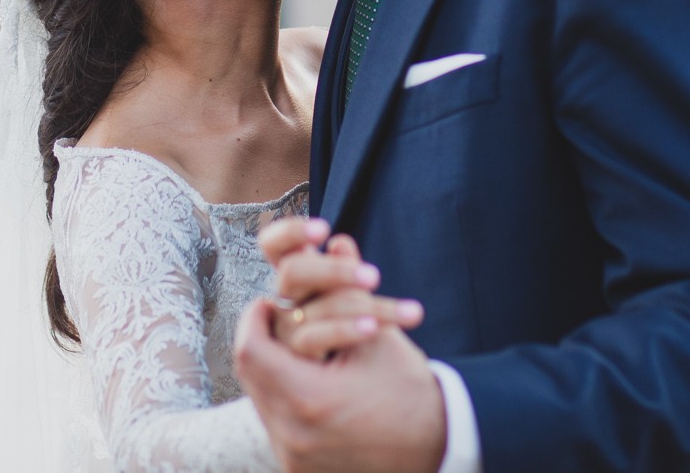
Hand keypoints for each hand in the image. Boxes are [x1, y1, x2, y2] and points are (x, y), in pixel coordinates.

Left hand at [235, 298, 446, 472]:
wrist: (439, 451)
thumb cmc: (412, 390)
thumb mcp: (380, 332)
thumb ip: (346, 287)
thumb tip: (336, 239)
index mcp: (308, 399)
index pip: (251, 350)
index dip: (255, 318)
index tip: (270, 299)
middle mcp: (291, 434)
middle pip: (250, 376)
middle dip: (261, 340)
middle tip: (276, 316)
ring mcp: (293, 456)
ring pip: (260, 400)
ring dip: (273, 368)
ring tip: (292, 346)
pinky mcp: (299, 469)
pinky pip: (277, 425)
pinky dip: (285, 397)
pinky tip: (307, 378)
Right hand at [261, 218, 424, 359]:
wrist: (368, 390)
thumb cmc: (358, 335)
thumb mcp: (356, 297)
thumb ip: (343, 270)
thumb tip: (340, 242)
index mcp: (296, 276)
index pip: (274, 245)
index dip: (290, 233)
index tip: (324, 230)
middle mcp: (284, 301)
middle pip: (291, 273)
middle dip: (332, 271)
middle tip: (374, 277)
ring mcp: (285, 331)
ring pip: (309, 309)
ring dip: (358, 306)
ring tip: (404, 310)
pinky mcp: (292, 360)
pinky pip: (312, 339)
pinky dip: (346, 330)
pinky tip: (374, 329)